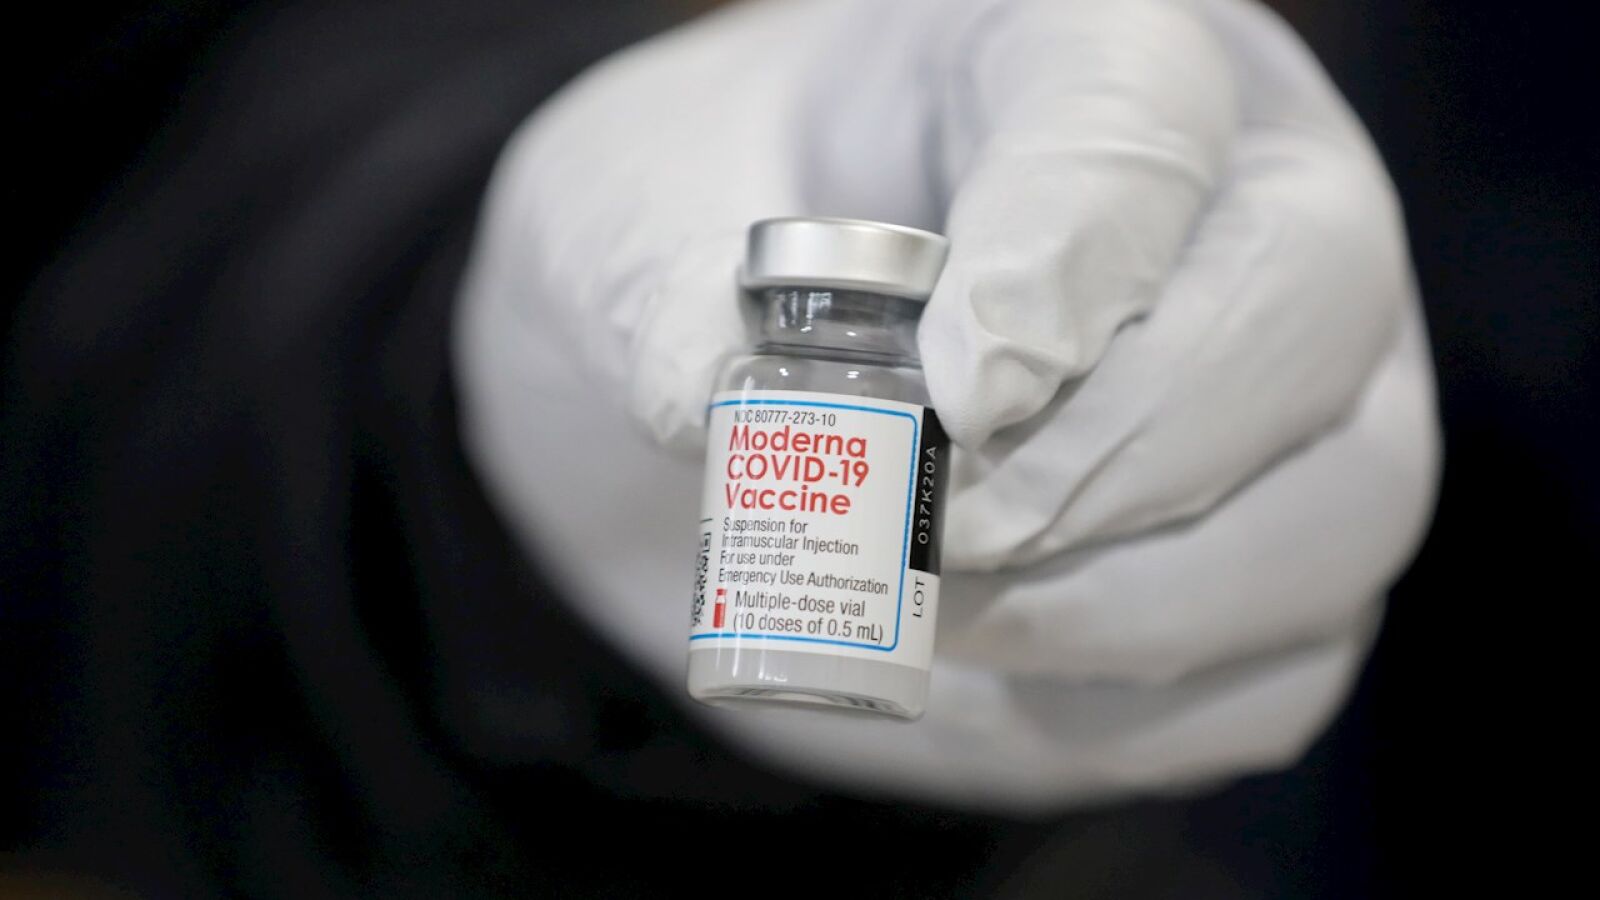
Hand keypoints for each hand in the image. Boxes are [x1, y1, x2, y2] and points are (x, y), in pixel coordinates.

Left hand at [453, 0, 1439, 808]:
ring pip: (1347, 503)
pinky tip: (993, 671)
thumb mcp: (624, 213)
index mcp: (1065, 55)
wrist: (728, 371)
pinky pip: (1281, 666)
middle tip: (953, 534)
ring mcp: (1276, 388)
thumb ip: (652, 284)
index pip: (1141, 110)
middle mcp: (1222, 204)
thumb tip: (715, 412)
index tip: (957, 387)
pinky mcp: (1258, 556)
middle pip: (1308, 305)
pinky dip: (1140, 707)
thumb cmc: (697, 240)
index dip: (1075, 247)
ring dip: (1139, 603)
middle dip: (1127, 452)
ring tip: (948, 613)